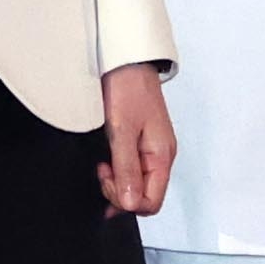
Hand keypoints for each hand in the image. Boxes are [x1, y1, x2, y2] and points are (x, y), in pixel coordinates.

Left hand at [96, 63, 172, 216]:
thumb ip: (126, 168)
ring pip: (138, 183)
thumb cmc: (128, 88)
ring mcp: (153, 149)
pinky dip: (120, 170)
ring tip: (103, 164)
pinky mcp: (143, 141)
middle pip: (145, 196)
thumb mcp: (121, 129)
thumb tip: (129, 203)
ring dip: (119, 181)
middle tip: (102, 171)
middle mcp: (161, 156)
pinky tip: (108, 161)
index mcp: (162, 156)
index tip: (106, 179)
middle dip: (120, 192)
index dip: (126, 201)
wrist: (128, 59)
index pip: (151, 202)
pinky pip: (134, 168)